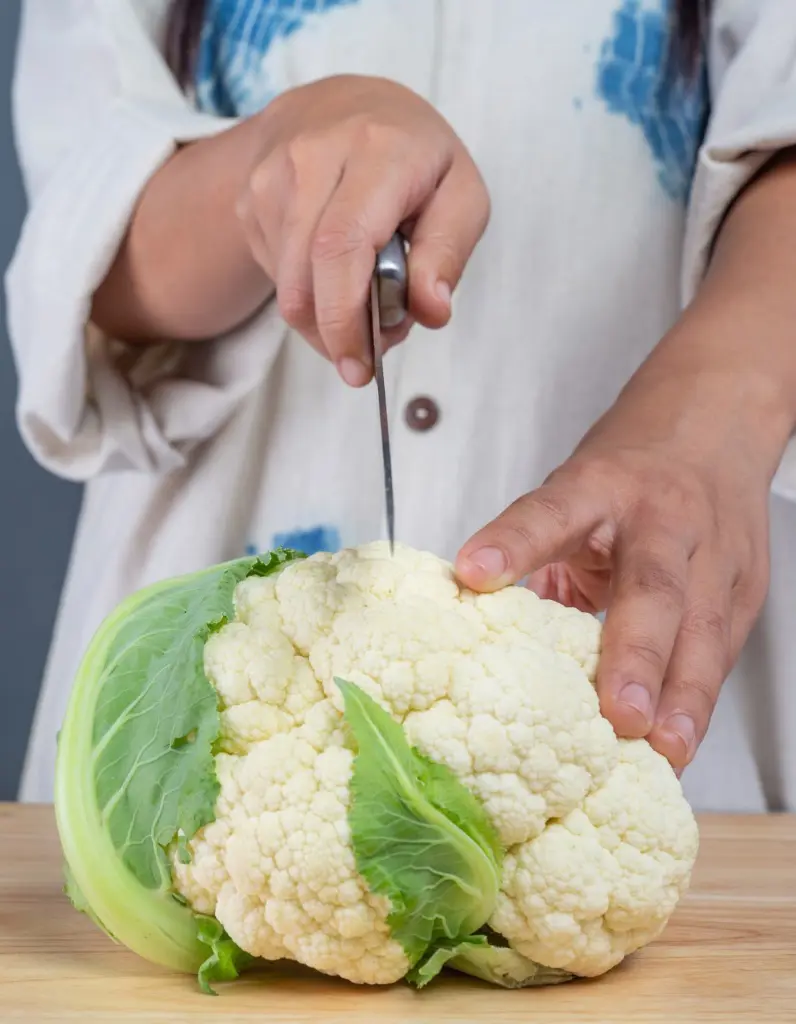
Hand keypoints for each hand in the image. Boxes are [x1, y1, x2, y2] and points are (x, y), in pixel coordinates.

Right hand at [236, 75, 488, 384]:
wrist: (344, 104)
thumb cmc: (415, 155)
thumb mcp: (462, 193)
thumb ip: (449, 253)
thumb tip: (430, 310)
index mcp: (376, 150)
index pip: (342, 246)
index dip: (345, 318)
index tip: (361, 367)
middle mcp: (312, 156)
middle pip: (305, 279)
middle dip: (335, 336)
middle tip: (365, 357)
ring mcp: (271, 176)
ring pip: (287, 287)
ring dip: (324, 319)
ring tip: (362, 300)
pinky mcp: (249, 199)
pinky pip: (276, 275)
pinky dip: (308, 294)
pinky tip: (333, 272)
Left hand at [454, 351, 788, 773]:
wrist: (714, 422)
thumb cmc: (629, 469)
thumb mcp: (574, 489)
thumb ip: (539, 552)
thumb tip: (484, 626)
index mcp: (600, 486)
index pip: (550, 512)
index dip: (512, 543)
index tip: (473, 573)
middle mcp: (661, 518)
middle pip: (653, 586)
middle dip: (636, 655)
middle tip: (620, 714)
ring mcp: (713, 553)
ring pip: (704, 629)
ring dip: (684, 697)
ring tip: (663, 751)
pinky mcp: (745, 588)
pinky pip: (720, 652)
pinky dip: (698, 703)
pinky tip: (679, 746)